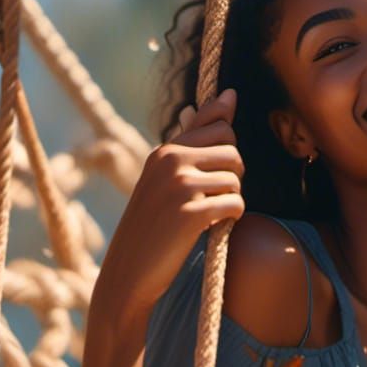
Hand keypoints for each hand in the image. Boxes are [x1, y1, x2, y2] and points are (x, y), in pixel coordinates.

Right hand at [94, 88, 244, 321]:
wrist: (130, 272)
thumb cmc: (154, 224)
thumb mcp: (167, 176)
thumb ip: (198, 138)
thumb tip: (231, 94)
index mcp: (164, 150)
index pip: (218, 125)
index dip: (225, 152)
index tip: (209, 175)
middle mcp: (170, 160)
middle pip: (233, 149)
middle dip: (232, 175)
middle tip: (211, 198)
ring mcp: (180, 186)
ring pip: (236, 179)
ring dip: (231, 200)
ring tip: (208, 215)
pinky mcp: (191, 213)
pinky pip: (235, 204)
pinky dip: (231, 218)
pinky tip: (212, 228)